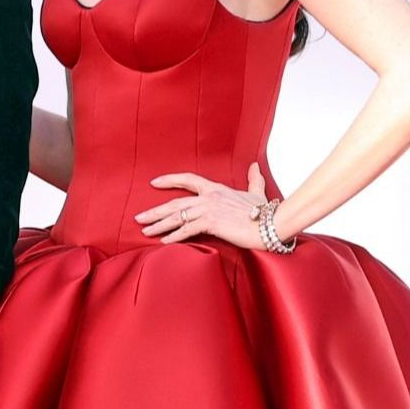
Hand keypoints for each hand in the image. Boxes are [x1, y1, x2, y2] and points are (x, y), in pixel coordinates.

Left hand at [137, 163, 270, 245]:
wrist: (270, 224)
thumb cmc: (264, 211)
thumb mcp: (256, 193)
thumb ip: (253, 180)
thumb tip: (254, 166)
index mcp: (216, 188)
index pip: (188, 179)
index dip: (169, 180)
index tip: (154, 183)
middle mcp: (209, 197)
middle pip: (175, 202)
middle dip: (155, 211)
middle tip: (139, 218)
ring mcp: (209, 209)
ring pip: (177, 216)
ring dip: (159, 225)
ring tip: (145, 230)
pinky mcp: (211, 223)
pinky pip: (186, 230)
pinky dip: (173, 236)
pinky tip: (163, 241)